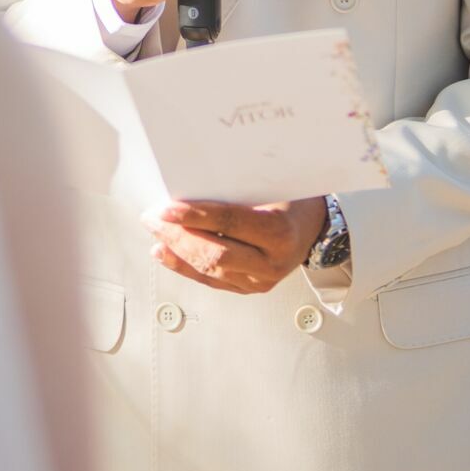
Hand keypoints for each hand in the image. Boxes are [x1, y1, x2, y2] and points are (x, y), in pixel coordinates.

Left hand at [141, 197, 327, 295]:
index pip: (231, 223)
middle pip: (216, 253)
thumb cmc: (292, 198)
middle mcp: (272, 263)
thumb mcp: (273, 184)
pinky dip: (183, 267)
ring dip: (176, 251)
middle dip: (178, 236)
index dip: (196, 216)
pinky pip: (211, 281)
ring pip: (210, 270)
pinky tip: (164, 253)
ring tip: (155, 232)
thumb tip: (190, 181)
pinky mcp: (250, 288)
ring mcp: (261, 281)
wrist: (316, 227)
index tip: (167, 208)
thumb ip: (238, 187)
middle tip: (152, 218)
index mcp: (280, 233)